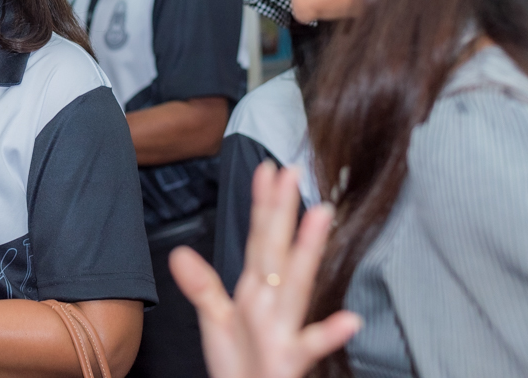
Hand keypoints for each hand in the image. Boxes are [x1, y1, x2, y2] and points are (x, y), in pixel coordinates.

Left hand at [169, 162, 361, 377]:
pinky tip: (348, 320)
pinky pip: (310, 346)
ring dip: (308, 251)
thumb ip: (202, 287)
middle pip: (276, 249)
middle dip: (283, 211)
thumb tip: (179, 253)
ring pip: (296, 284)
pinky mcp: (289, 360)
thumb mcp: (216, 322)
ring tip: (321, 216)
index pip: (258, 239)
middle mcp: (272, 303)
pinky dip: (329, 334)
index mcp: (255, 292)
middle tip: (291, 171)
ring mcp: (284, 329)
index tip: (266, 169)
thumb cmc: (241, 365)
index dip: (261, 204)